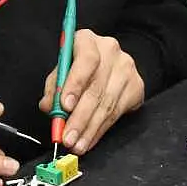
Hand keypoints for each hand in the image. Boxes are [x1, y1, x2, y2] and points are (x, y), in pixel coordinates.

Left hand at [38, 29, 144, 155]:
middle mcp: (110, 50)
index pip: (86, 60)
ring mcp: (126, 68)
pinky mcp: (137, 86)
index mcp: (87, 40)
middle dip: (79, 118)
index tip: (64, 106)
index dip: (75, 84)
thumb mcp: (62, 70)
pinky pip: (117, 113)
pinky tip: (89, 140)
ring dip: (89, 129)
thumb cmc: (78, 66)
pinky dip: (100, 130)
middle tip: (67, 137)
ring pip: (107, 105)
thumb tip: (49, 107)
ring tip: (77, 145)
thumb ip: (54, 87)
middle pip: (96, 88)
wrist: (109, 63)